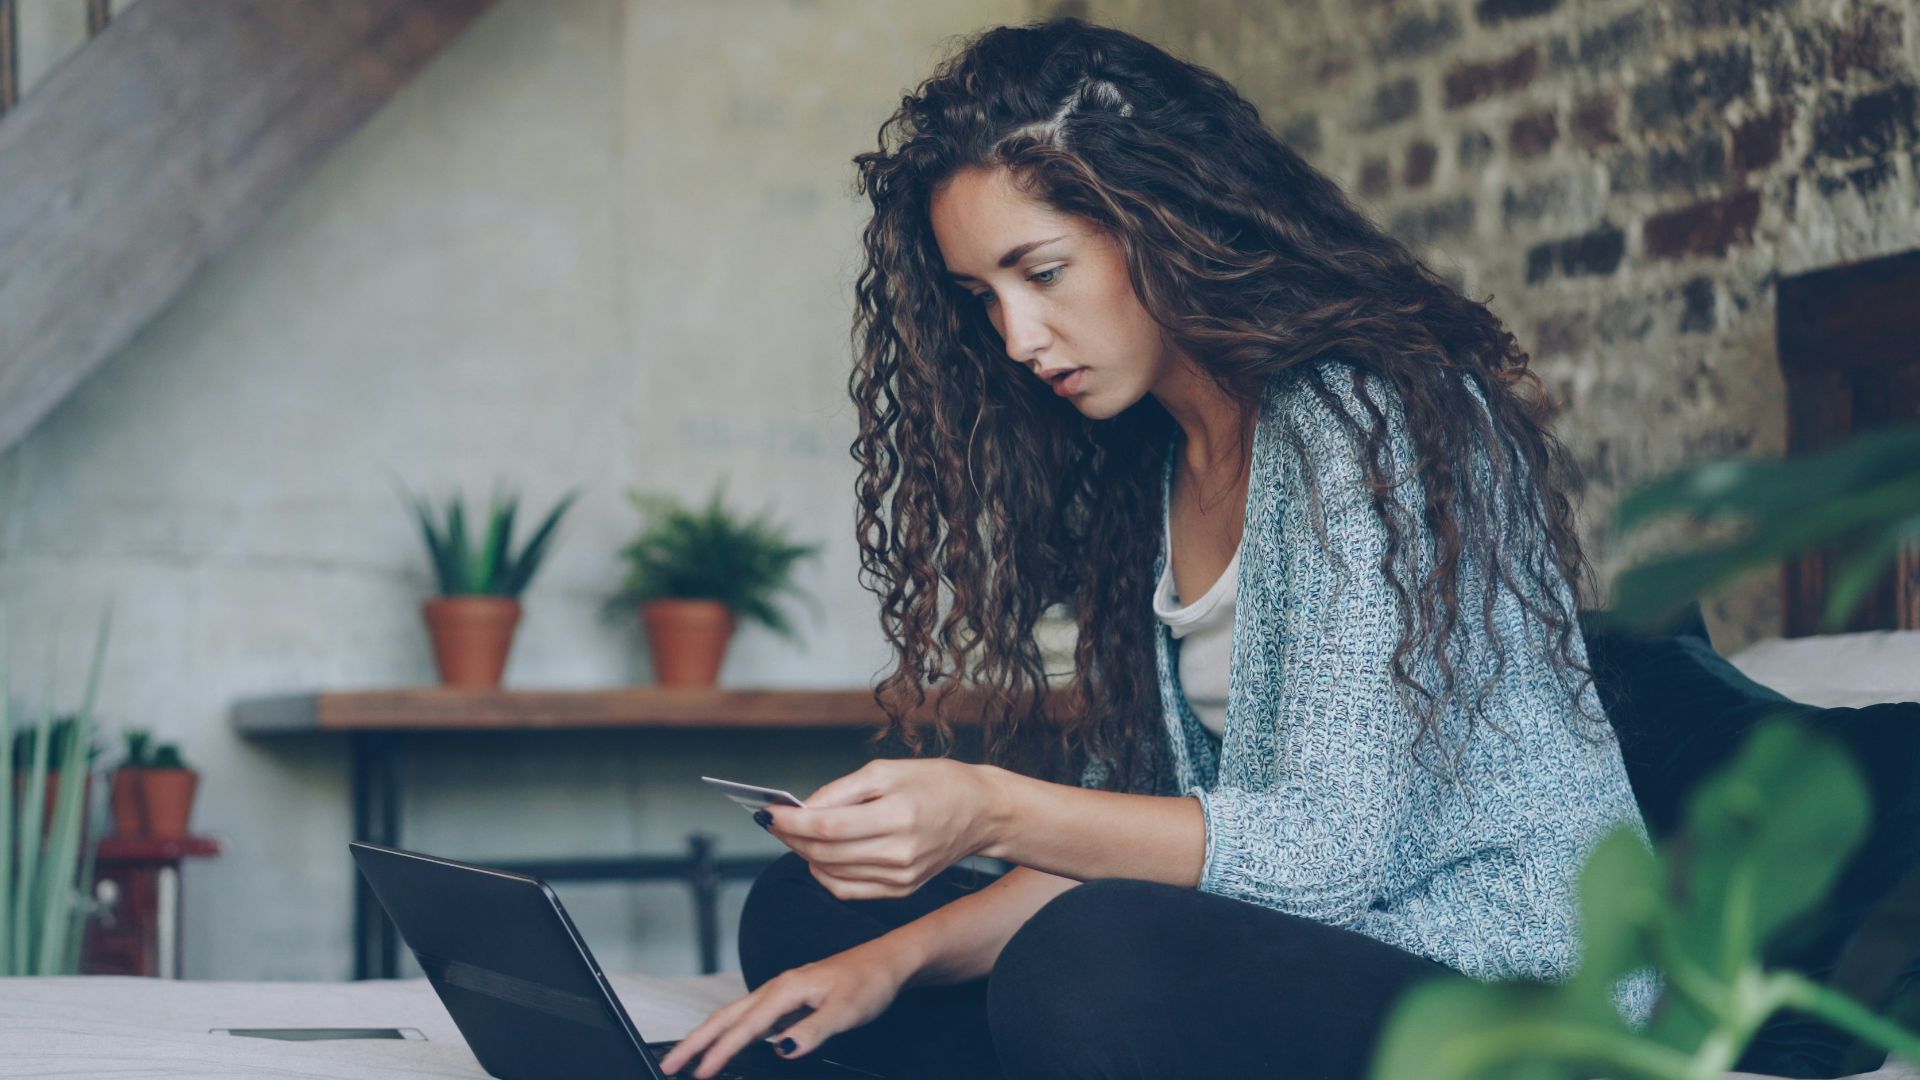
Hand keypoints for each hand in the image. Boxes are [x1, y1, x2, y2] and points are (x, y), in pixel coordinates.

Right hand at [655, 938, 915, 1078]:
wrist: (888, 961)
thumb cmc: (869, 982)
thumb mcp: (846, 1011)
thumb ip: (813, 1032)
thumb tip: (782, 1050)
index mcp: (786, 989)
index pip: (744, 1027)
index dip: (719, 1052)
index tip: (698, 1073)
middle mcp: (777, 988)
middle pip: (725, 1016)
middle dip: (695, 1041)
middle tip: (669, 1065)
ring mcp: (781, 992)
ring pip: (733, 1014)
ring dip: (707, 1035)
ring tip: (686, 1056)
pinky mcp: (788, 998)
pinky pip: (748, 1016)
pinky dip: (729, 1030)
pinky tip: (727, 1042)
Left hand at [762, 759, 1004, 900]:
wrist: (982, 812)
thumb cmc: (936, 783)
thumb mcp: (887, 771)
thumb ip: (841, 791)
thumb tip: (803, 808)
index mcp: (897, 817)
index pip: (828, 827)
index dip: (791, 822)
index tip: (768, 813)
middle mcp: (899, 853)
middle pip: (825, 852)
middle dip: (791, 836)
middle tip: (774, 821)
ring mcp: (901, 877)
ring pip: (831, 873)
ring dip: (804, 854)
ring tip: (794, 834)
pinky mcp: (901, 890)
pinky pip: (848, 890)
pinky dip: (825, 874)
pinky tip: (819, 855)